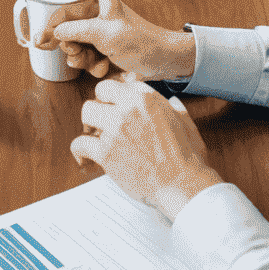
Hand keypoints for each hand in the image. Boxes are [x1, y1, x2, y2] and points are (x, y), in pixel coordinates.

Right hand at [42, 0, 195, 80]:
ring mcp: (103, 35)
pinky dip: (95, 66)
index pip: (65, 13)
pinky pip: (89, 59)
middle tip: (79, 54)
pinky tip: (106, 68)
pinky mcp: (107, 51)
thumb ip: (74, 30)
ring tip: (98, 63)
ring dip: (85, 60)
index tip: (41, 42)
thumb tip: (53, 32)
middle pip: (69, 33)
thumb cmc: (140, 42)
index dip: (52, 28)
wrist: (165, 62)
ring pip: (77, 49)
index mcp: (99, 4)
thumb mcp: (103, 33)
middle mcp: (99, 17)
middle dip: (73, 48)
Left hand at [70, 78, 221, 221]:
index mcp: (146, 98)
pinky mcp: (105, 152)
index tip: (113, 105)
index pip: (117, 84)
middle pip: (98, 93)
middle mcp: (127, 109)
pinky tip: (85, 156)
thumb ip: (175, 109)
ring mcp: (114, 130)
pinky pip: (79, 143)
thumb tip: (172, 102)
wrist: (183, 185)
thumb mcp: (187, 124)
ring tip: (95, 135)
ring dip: (90, 124)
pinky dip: (79, 150)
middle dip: (100, 105)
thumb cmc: (188, 158)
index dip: (114, 96)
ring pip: (86, 113)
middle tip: (103, 120)